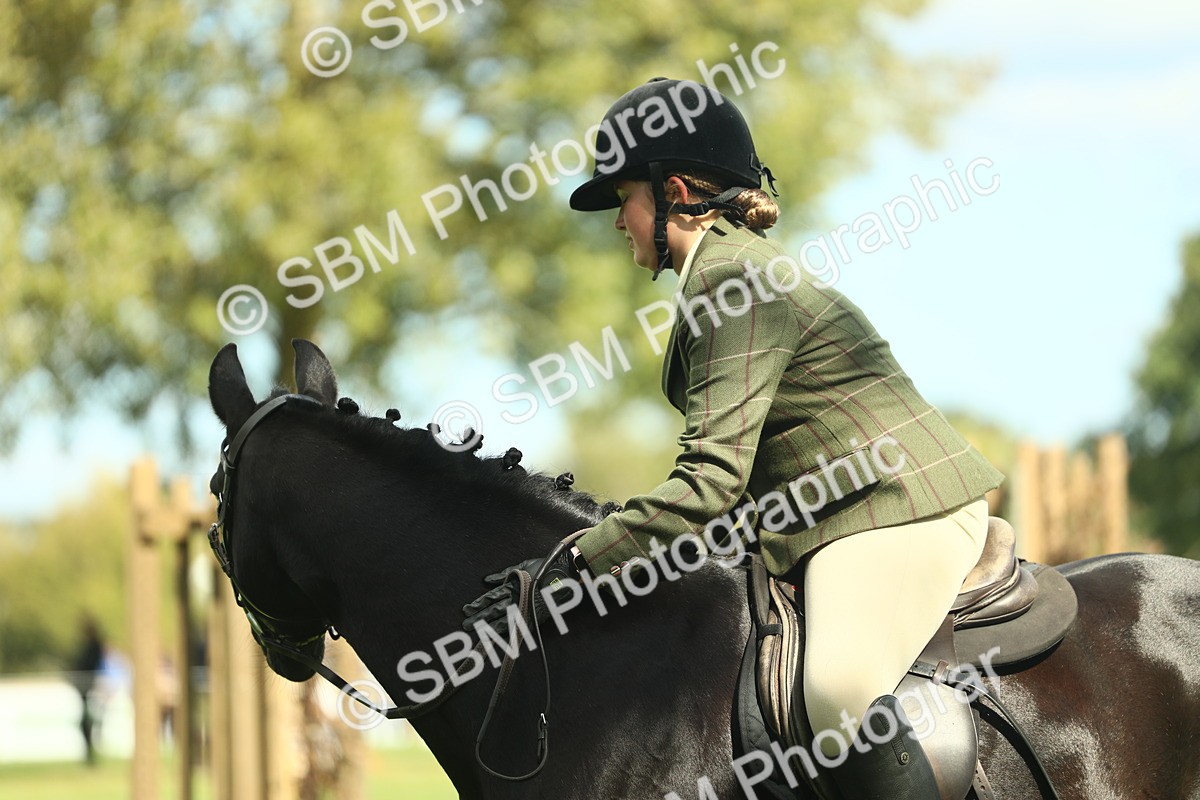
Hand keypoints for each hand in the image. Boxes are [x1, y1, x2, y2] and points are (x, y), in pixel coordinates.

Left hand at [461, 547, 578, 636]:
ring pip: (502, 620)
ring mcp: (525, 609)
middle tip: (465, 624)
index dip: (478, 604)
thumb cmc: (544, 568)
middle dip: (478, 618)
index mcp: (512, 585)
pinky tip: (497, 640)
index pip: (491, 597)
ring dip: (488, 627)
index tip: (466, 610)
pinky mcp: (533, 618)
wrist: (565, 575)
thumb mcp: (523, 565)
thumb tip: (487, 580)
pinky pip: (518, 628)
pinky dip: (508, 634)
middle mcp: (516, 598)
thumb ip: (504, 573)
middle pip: (493, 610)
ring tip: (476, 633)